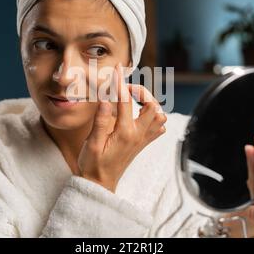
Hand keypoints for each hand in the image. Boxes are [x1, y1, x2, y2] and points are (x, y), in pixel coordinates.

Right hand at [78, 63, 166, 192]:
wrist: (100, 184)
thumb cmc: (93, 164)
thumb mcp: (92, 143)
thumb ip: (100, 121)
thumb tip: (106, 99)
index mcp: (124, 133)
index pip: (125, 101)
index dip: (120, 82)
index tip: (117, 70)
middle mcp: (138, 135)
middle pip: (153, 107)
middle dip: (142, 92)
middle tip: (127, 90)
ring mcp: (142, 140)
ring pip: (160, 117)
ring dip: (150, 104)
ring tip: (135, 101)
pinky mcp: (142, 144)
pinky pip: (158, 129)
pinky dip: (153, 118)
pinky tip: (140, 116)